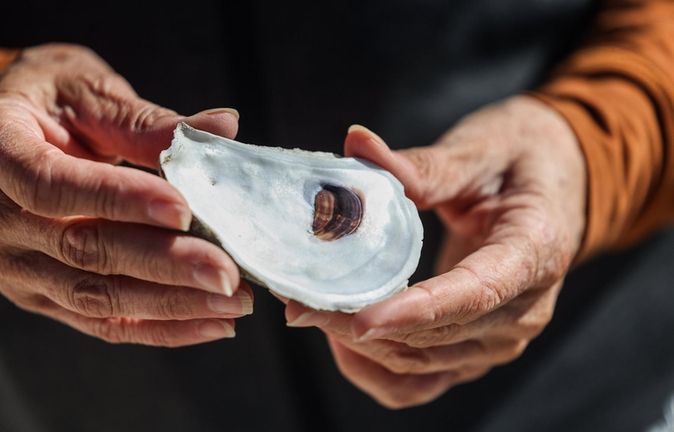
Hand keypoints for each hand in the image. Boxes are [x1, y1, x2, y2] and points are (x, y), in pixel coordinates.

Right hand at [0, 44, 251, 346]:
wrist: (9, 135)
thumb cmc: (52, 101)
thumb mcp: (90, 91)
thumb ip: (147, 122)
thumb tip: (224, 128)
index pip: (50, 184)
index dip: (116, 199)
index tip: (183, 209)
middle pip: (78, 248)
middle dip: (162, 263)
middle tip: (227, 272)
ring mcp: (6, 263)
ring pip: (92, 296)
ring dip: (170, 303)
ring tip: (232, 302)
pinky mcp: (35, 295)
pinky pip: (99, 321)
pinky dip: (158, 327)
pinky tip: (210, 323)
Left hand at [284, 96, 585, 407]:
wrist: (557, 185)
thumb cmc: (521, 159)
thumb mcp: (479, 149)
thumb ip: (421, 163)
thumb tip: (355, 144)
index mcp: (536, 251)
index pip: (473, 293)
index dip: (415, 311)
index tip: (358, 319)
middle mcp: (524, 309)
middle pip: (434, 336)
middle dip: (359, 323)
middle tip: (297, 296)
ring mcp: (500, 338)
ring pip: (421, 363)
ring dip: (360, 347)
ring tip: (311, 310)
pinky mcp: (476, 348)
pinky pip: (422, 380)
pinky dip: (378, 369)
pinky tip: (342, 339)